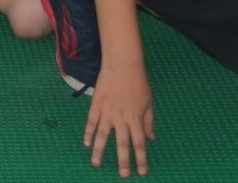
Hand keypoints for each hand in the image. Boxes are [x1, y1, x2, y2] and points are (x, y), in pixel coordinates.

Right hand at [86, 63, 154, 177]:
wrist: (122, 65)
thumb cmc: (138, 83)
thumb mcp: (148, 102)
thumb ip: (149, 121)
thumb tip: (151, 138)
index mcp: (136, 119)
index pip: (139, 143)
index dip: (141, 159)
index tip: (141, 172)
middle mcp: (122, 118)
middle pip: (122, 144)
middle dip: (123, 161)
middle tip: (123, 175)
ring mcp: (108, 112)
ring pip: (103, 136)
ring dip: (100, 151)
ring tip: (96, 164)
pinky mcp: (97, 105)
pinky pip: (92, 122)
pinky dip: (88, 133)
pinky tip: (86, 143)